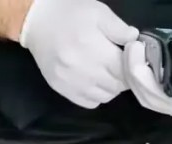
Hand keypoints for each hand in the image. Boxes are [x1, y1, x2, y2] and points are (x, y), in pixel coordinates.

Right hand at [19, 0, 138, 108]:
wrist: (37, 22)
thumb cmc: (70, 13)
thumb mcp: (98, 12)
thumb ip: (119, 28)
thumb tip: (135, 42)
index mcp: (94, 49)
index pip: (125, 71)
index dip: (133, 67)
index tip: (132, 60)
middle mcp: (82, 71)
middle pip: (116, 86)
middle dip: (124, 77)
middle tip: (120, 66)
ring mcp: (71, 83)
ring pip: (105, 97)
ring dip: (111, 88)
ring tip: (107, 73)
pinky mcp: (62, 90)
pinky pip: (89, 103)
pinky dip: (96, 95)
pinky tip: (94, 82)